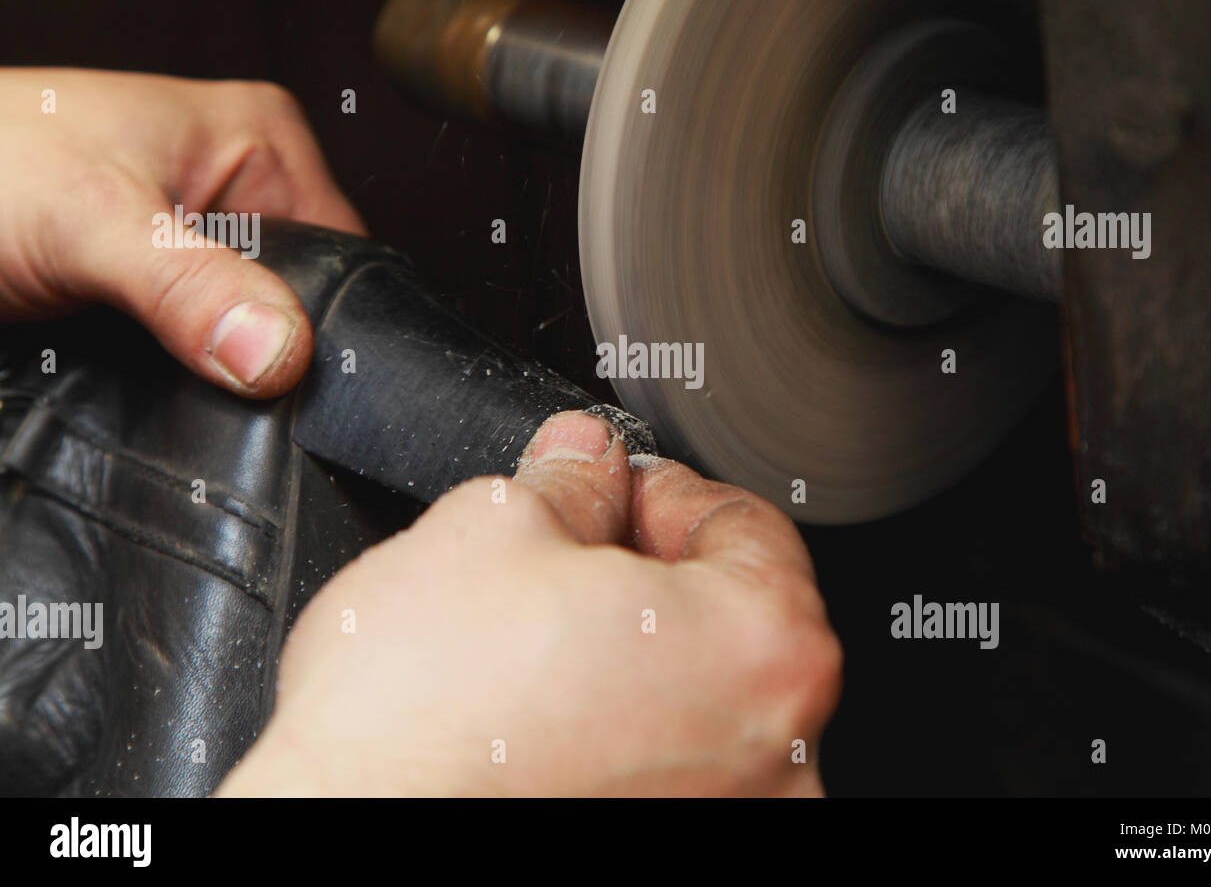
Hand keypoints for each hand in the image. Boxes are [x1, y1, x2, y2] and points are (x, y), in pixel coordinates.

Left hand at [0, 68, 363, 396]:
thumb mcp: (91, 221)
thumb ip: (188, 285)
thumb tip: (277, 350)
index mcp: (259, 144)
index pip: (344, 254)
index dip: (326, 323)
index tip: (294, 375)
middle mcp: (238, 198)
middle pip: (302, 308)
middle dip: (267, 358)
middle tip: (216, 377)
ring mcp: (199, 256)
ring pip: (250, 344)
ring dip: (218, 378)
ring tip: (171, 376)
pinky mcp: (161, 304)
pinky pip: (202, 363)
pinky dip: (184, 388)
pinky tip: (158, 388)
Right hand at [218, 411, 842, 795]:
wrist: (337, 833)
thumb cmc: (417, 724)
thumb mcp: (490, 530)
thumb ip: (569, 479)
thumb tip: (586, 458)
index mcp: (765, 650)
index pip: (748, 525)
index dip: (663, 491)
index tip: (615, 490)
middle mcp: (778, 758)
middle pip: (729, 619)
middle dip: (646, 573)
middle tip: (564, 560)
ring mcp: (728, 819)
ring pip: (695, 700)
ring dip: (631, 659)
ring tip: (537, 651)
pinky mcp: (674, 857)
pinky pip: (664, 771)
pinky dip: (618, 739)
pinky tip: (541, 725)